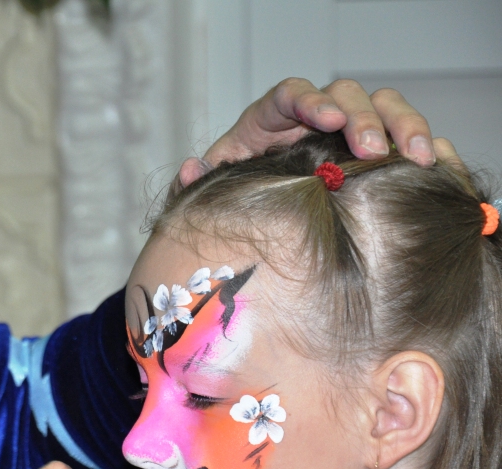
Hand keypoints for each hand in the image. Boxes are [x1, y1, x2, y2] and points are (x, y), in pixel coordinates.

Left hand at [180, 77, 460, 184]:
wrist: (254, 220)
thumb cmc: (232, 198)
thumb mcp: (210, 193)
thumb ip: (195, 184)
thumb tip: (190, 168)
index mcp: (268, 120)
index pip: (290, 95)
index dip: (311, 101)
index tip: (329, 119)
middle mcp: (310, 118)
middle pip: (344, 95)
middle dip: (362, 117)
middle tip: (372, 150)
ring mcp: (345, 133)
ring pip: (381, 106)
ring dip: (401, 125)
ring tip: (416, 157)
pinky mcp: (370, 152)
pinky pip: (399, 134)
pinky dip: (417, 143)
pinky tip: (430, 164)